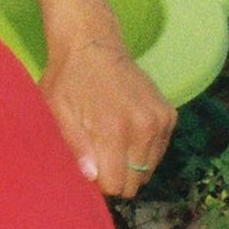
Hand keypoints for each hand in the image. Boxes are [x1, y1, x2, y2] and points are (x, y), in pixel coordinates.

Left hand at [39, 28, 175, 199]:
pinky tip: (126, 129)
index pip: (116, 185)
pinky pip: (158, 152)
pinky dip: (143, 149)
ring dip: (130, 163)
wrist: (93, 44)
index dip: (100, 183)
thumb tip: (92, 178)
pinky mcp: (169, 115)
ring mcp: (160, 121)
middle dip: (116, 175)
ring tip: (112, 139)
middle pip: (135, 182)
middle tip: (99, 154)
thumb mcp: (58, 111)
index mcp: (113, 129)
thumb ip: (76, 146)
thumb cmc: (68, 79)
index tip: (90, 168)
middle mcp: (143, 127)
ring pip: (148, 169)